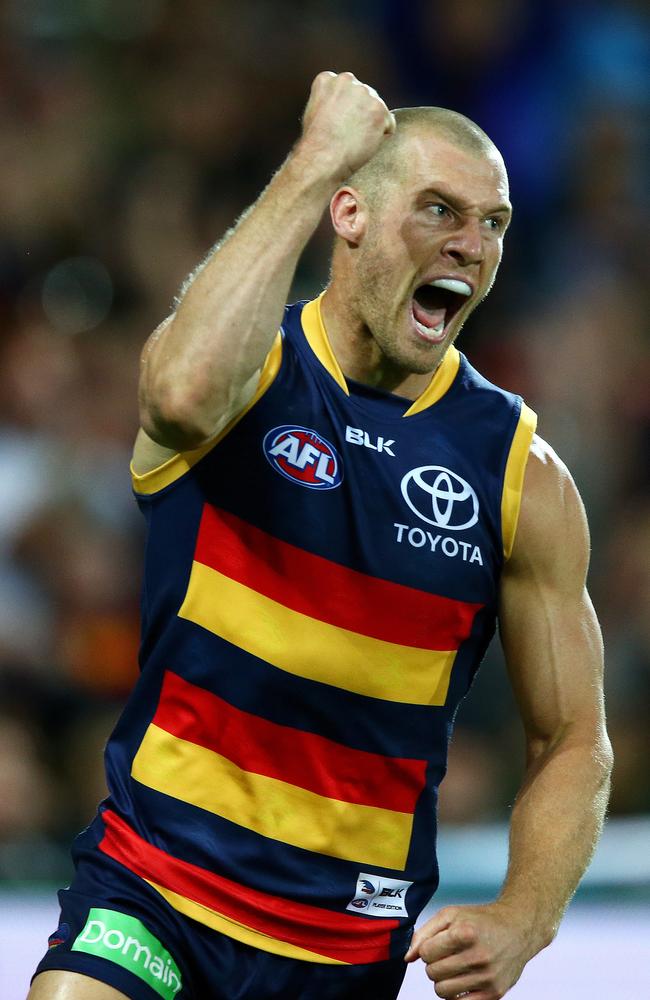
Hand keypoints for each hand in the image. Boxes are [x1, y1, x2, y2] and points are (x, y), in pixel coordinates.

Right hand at [298, 70, 395, 181]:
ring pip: (377, 110)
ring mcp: (365, 93)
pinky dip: (380, 137)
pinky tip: (363, 144)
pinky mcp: (379, 109)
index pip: (346, 90)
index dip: (345, 111)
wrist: (322, 158)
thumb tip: (343, 106)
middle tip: (348, 135)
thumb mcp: (314, 112)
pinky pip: (388, 125)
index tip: (338, 124)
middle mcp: (347, 80)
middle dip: (361, 115)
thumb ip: (330, 101)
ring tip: (353, 140)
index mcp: (328, 78)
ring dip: (371, 126)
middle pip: (365, 97)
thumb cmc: (315, 144)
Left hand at [404, 902, 537, 999]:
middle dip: (434, 964)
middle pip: (433, 973)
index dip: (428, 948)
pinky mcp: (495, 993)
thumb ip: (425, 933)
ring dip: (443, 980)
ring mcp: (487, 977)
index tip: (438, 944)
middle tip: (447, 956)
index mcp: (465, 933)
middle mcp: (478, 956)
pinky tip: (462, 981)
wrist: (518, 929)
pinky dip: (455, 995)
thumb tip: (408, 958)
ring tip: (454, 968)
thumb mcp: (451, 914)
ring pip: (443, 991)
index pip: (426, 953)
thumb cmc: (480, 920)